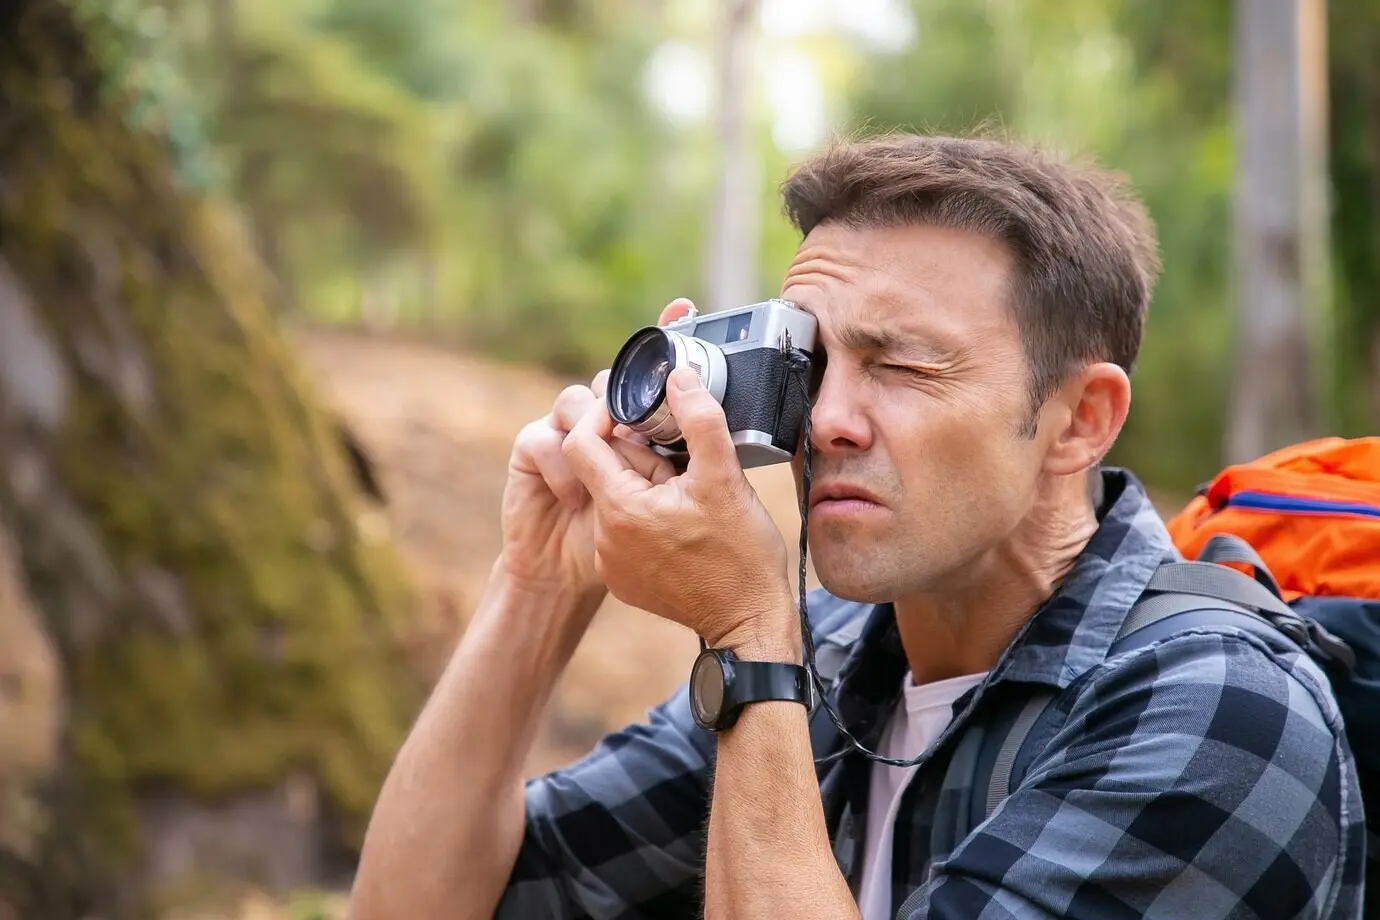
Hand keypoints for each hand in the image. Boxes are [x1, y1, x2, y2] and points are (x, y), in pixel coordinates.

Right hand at [497, 300, 691, 600]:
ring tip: (610, 470)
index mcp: (642, 430)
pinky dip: (559, 464)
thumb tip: (715, 414)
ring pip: (572, 401)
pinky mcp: (532, 456)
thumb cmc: (630, 548)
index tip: (684, 306)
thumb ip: (692, 451)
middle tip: (634, 423)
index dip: (663, 341)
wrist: (571, 582)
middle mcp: (603, 425)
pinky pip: (538, 438)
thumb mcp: (676, 503)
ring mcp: (565, 436)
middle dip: (618, 395)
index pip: (650, 378)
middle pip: (607, 381)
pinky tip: (577, 498)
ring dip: (590, 430)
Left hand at [561, 328, 796, 651]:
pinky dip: (646, 519)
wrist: (749, 624)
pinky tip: (682, 526)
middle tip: (682, 465)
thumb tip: (679, 377)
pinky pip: (623, 532)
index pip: (580, 443)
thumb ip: (699, 419)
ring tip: (687, 498)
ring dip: (643, 488)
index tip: (642, 416)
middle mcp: (606, 539)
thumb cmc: (741, 555)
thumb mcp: (725, 477)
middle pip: (602, 471)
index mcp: (621, 509)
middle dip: (638, 457)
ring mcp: (613, 565)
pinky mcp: (625, 582)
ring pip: (614, 500)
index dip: (607, 419)